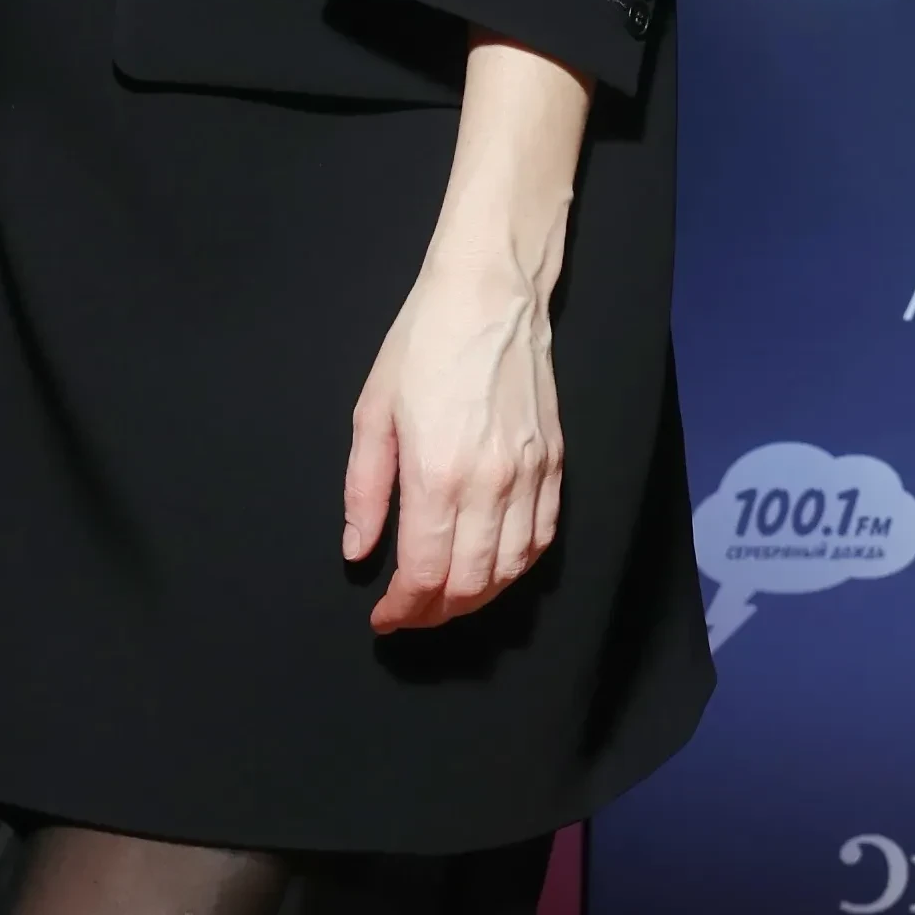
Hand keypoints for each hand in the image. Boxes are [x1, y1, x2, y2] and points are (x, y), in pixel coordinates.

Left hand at [345, 244, 563, 627]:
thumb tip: (358, 552)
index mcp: (438, 473)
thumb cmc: (424, 344)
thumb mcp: (373, 412)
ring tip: (446, 600)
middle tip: (410, 615)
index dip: (403, 609)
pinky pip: (544, 537)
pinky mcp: (556, 464)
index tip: (384, 618)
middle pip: (471, 583)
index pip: (426, 573)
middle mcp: (491, 484)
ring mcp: (531, 475)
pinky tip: (493, 570)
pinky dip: (518, 567)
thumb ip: (365, 491)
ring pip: (512, 569)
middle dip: (436, 613)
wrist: (491, 296)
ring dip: (477, 598)